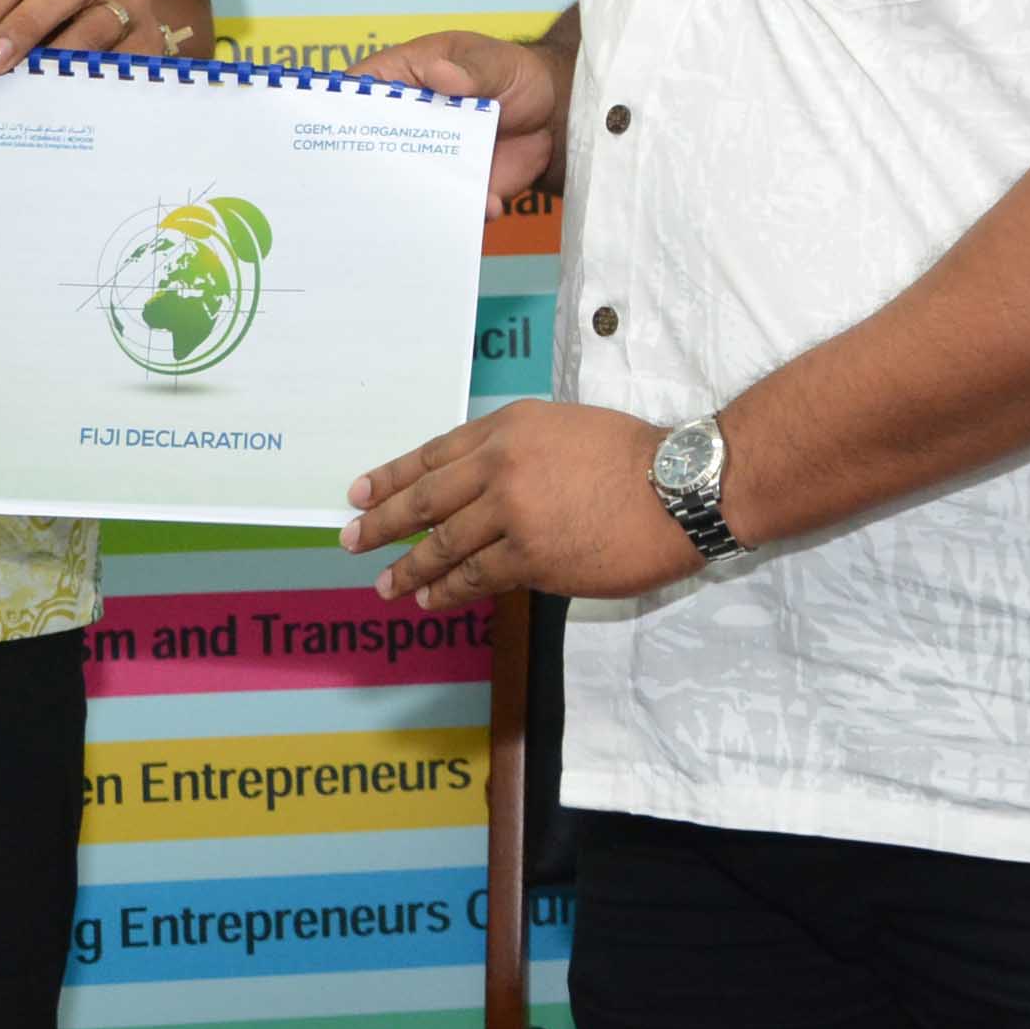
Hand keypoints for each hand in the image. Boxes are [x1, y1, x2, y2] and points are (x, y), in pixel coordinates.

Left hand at [0, 0, 172, 72]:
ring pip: (98, 24)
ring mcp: (130, 2)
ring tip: (30, 81)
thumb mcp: (32, 5)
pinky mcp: (150, 39)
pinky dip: (94, 75)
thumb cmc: (64, 18)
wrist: (128, 25)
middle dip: (23, 24)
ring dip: (60, 53)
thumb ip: (2, 24)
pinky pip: (123, 59)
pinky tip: (69, 94)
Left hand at [339, 399, 695, 609]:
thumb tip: (480, 485)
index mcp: (508, 428)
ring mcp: (512, 514)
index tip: (359, 494)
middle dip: (381, 524)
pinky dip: (449, 591)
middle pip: (425, 500)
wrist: (678, 489)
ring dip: (410, 568)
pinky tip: (432, 600)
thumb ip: (518, 450)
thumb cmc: (633, 455)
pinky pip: (477, 578)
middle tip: (350, 541)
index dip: (391, 477)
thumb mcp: (564, 428)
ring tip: (387, 584)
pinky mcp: (531, 558)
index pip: (434, 454)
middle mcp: (500, 466)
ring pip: (444, 545)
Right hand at [357, 25, 569, 215]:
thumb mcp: (495, 61)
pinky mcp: (457, 188)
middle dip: (369, 167)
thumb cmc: (514, 73)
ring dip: (416, 198)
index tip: (336, 131)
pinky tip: (487, 206)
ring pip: (404, 186)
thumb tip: (441, 75)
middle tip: (377, 181)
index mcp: (402, 81)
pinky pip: (449, 207)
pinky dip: (466, 212)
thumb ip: (470, 69)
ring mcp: (429, 159)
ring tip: (434, 204)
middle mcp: (406, 124)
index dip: (338, 113)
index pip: (355, 95)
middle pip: (370, 149)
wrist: (555, 116)